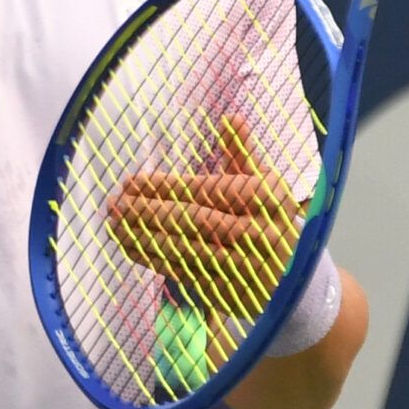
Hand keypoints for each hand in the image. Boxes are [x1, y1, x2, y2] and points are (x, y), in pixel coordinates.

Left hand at [104, 115, 303, 318]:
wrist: (295, 275)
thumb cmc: (269, 217)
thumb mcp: (265, 183)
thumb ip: (241, 153)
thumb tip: (230, 117)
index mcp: (267, 199)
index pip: (208, 191)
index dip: (167, 187)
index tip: (132, 181)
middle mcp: (261, 233)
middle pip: (196, 221)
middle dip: (151, 212)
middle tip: (115, 203)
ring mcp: (246, 266)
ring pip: (187, 250)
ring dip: (146, 238)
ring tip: (114, 224)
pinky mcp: (231, 291)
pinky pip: (186, 273)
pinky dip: (155, 260)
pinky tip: (131, 246)